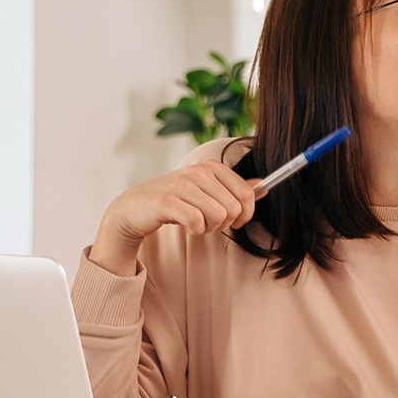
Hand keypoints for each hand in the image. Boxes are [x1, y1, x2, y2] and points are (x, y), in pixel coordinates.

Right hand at [88, 160, 260, 276]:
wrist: (134, 208)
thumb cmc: (174, 200)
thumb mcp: (205, 191)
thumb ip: (234, 188)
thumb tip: (263, 186)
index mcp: (212, 168)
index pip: (246, 194)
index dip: (245, 214)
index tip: (234, 222)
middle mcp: (198, 172)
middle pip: (234, 208)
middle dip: (225, 223)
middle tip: (207, 223)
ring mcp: (182, 184)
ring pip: (217, 216)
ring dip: (209, 228)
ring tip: (196, 223)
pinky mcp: (167, 200)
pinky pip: (196, 222)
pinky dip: (195, 230)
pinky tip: (186, 226)